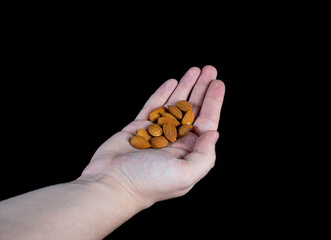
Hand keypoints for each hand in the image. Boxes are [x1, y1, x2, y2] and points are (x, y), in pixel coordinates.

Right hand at [79, 66, 224, 207]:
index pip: (206, 121)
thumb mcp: (186, 173)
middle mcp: (174, 141)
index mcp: (188, 151)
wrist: (112, 183)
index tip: (218, 83)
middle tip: (209, 69)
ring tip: (194, 70)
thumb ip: (205, 155)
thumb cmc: (149, 182)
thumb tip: (213, 133)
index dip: (214, 101)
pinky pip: (153, 107)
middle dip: (202, 89)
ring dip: (185, 87)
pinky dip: (162, 94)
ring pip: (174, 104)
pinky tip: (172, 83)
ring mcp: (156, 133)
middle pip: (192, 109)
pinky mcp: (138, 127)